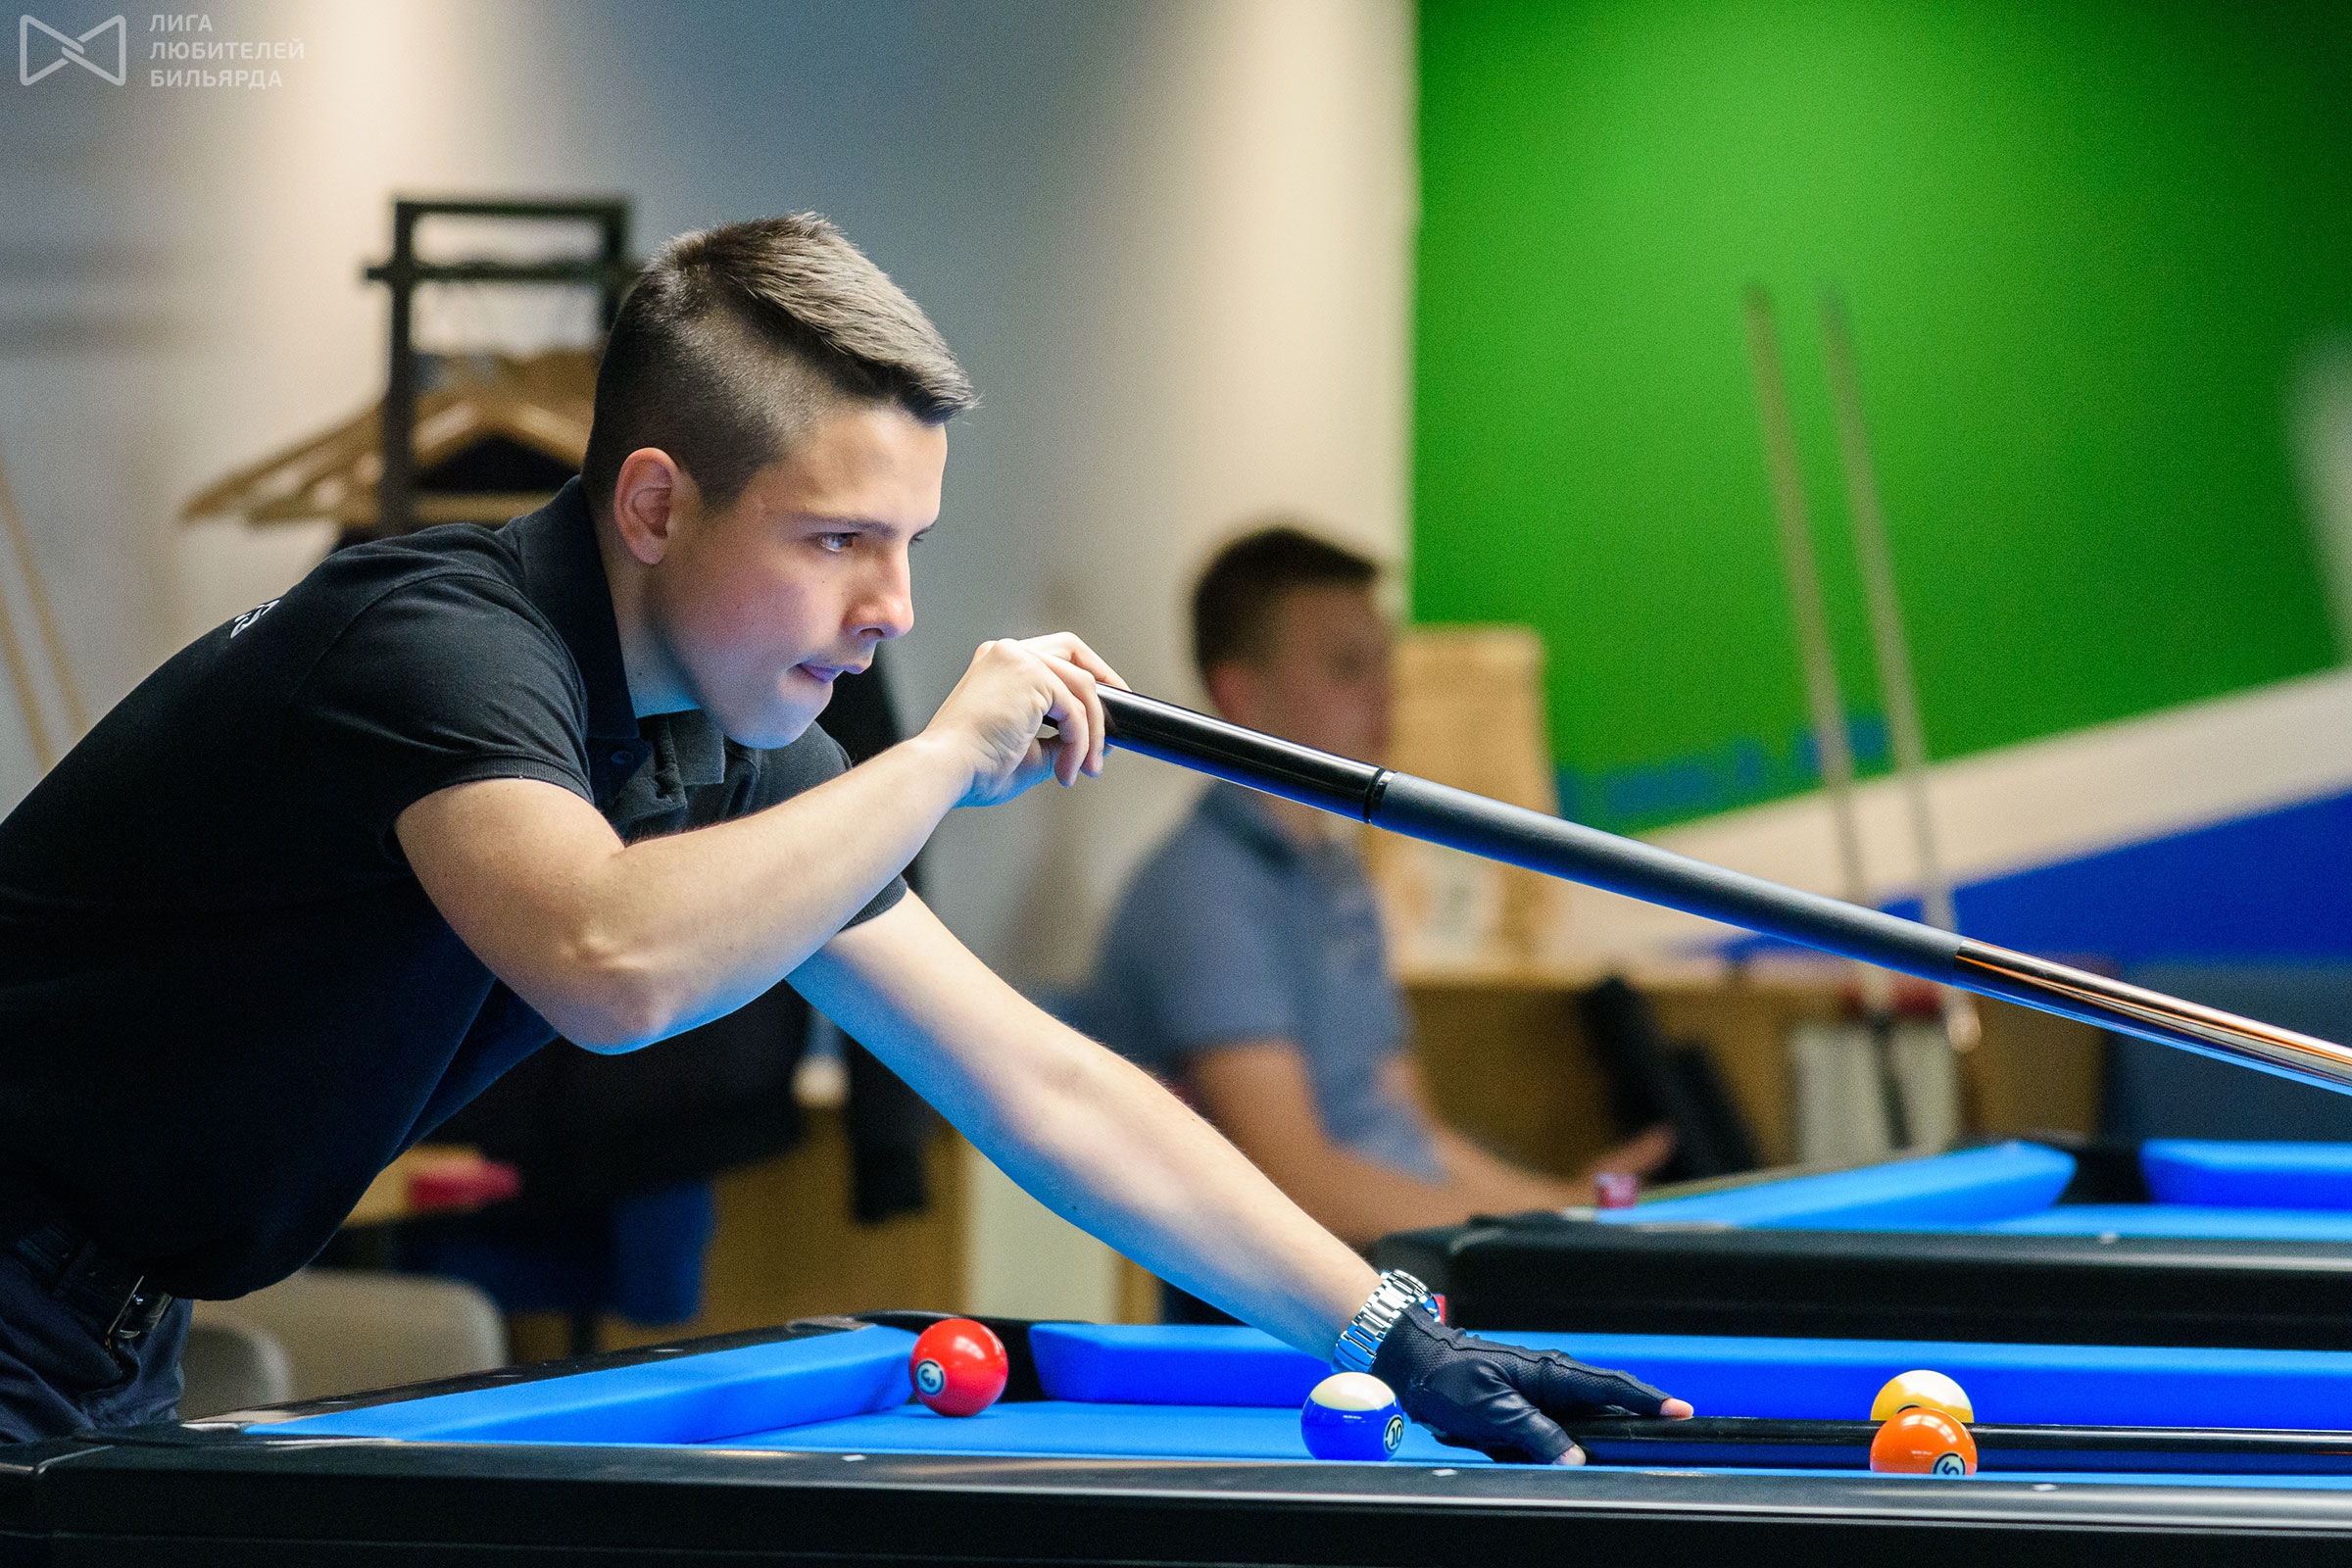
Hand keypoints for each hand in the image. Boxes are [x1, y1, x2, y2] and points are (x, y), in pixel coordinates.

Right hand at [924, 633, 1128, 807]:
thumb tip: (1091, 744)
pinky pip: (1076, 710)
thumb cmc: (971, 767)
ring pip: (1082, 688)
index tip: (1103, 712)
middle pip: (1074, 652)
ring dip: (1092, 735)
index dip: (1086, 678)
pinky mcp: (1030, 675)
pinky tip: (1067, 770)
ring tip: (1085, 769)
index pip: (1055, 657)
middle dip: (1105, 684)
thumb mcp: (1026, 751)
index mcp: (998, 665)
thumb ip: (1057, 739)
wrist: (945, 771)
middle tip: (1115, 727)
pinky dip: (1080, 743)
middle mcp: (1006, 653)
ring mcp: (1018, 658)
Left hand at [1371, 1303, 1694, 1463]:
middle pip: (1608, 1398)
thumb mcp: (1491, 1408)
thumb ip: (1534, 1431)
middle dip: (1642, 1410)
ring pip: (1587, 1414)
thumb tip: (1574, 1456)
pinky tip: (1589, 1447)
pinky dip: (1579, 1435)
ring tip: (1648, 1433)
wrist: (1417, 1364)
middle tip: (1677, 1425)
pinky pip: (1562, 1425)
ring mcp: (1541, 1393)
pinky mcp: (1528, 1407)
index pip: (1608, 1386)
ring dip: (1612, 1423)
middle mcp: (1551, 1379)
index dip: (1646, 1399)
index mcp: (1549, 1372)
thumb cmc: (1450, 1377)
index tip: (1680, 1411)